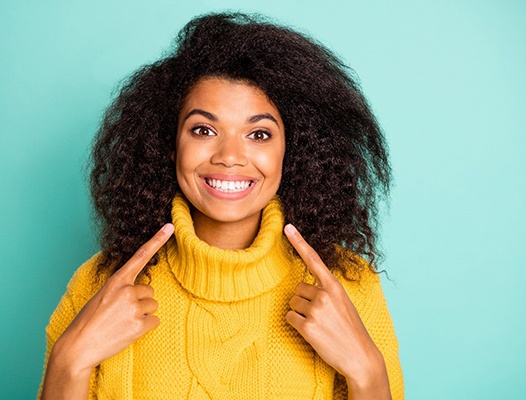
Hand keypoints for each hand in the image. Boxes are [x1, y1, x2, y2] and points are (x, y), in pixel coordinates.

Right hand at [51, 223, 173, 375]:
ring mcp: (133, 307)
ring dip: (142, 314)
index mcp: (116, 280)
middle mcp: (127, 290)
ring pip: (152, 305)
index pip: (140, 256)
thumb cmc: (88, 321)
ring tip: (122, 322)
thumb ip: (120, 288)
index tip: (169, 227)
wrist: (78, 347)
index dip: (157, 240)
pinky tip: (128, 331)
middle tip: (122, 313)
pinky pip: (154, 321)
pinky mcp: (139, 325)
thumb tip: (138, 288)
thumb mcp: (101, 296)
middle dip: (140, 301)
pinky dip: (145, 327)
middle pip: (149, 290)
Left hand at [284, 224, 389, 397]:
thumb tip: (304, 288)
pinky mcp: (308, 327)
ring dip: (300, 313)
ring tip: (318, 325)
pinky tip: (312, 333)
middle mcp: (325, 295)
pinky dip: (296, 325)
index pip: (314, 259)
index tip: (288, 227)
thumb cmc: (351, 330)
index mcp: (335, 287)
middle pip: (297, 288)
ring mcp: (316, 311)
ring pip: (293, 303)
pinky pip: (290, 318)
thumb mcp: (344, 304)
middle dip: (303, 300)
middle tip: (320, 316)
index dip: (299, 242)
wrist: (361, 358)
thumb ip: (327, 292)